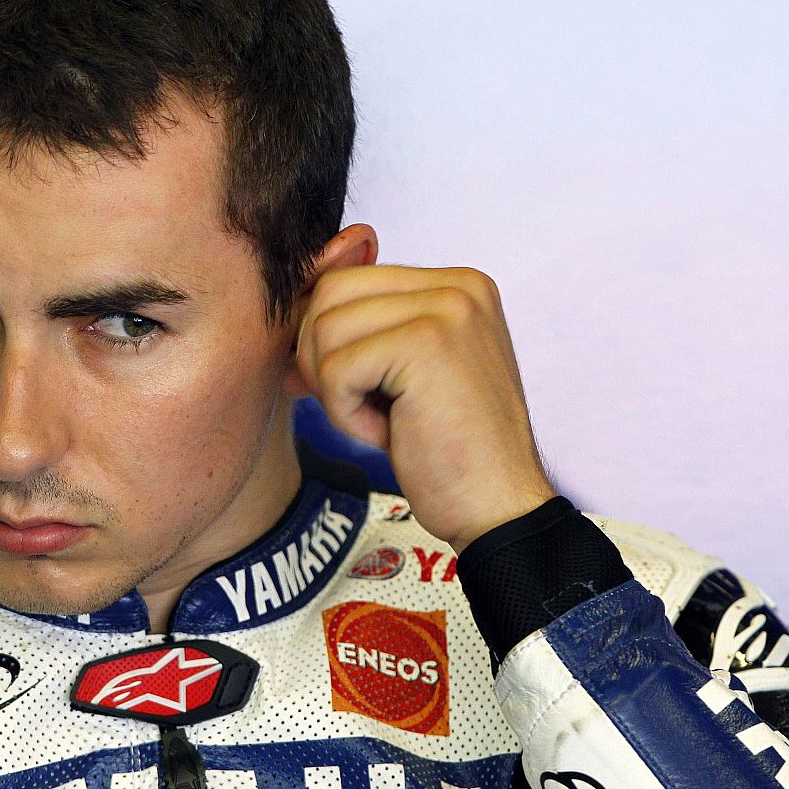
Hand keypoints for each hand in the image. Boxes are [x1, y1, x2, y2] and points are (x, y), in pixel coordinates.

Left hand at [291, 263, 556, 550]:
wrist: (498, 509)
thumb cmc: (450, 450)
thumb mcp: (407, 372)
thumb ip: (369, 329)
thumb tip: (290, 309)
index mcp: (459, 285)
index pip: (350, 279)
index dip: (327, 337)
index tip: (341, 387)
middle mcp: (460, 285)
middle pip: (331, 291)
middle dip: (320, 356)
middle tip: (358, 408)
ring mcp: (448, 309)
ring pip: (325, 327)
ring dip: (335, 389)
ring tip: (384, 421)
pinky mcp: (426, 344)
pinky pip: (335, 367)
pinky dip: (346, 413)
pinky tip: (390, 434)